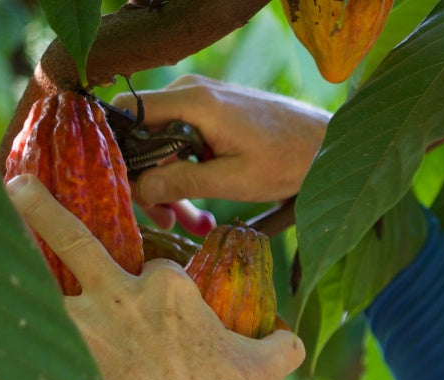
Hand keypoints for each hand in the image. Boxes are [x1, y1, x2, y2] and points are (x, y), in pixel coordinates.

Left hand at [7, 174, 305, 379]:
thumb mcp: (270, 365)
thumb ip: (279, 341)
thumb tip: (291, 338)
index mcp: (174, 288)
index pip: (152, 270)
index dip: (151, 288)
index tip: (150, 314)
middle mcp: (126, 294)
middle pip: (77, 241)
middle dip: (42, 210)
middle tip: (16, 185)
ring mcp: (90, 325)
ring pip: (40, 284)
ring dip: (11, 268)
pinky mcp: (67, 359)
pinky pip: (24, 333)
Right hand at [112, 75, 330, 223]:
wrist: (327, 144)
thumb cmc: (289, 160)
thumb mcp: (233, 180)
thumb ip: (183, 183)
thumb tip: (139, 189)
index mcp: (193, 101)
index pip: (126, 112)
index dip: (117, 152)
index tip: (126, 191)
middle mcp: (190, 92)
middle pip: (141, 136)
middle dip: (150, 182)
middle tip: (167, 221)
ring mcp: (199, 101)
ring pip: (161, 146)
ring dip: (171, 187)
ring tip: (194, 223)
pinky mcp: (210, 115)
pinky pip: (181, 144)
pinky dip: (187, 175)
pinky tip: (203, 211)